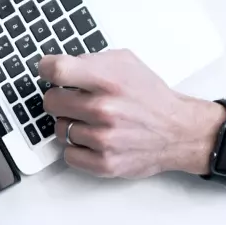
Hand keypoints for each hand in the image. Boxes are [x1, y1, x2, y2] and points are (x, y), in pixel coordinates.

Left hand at [39, 50, 225, 178]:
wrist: (179, 131)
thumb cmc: (151, 97)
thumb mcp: (126, 63)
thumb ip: (91, 61)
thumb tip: (59, 65)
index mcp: (108, 79)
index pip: (57, 70)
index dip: (46, 69)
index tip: (47, 71)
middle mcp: (104, 109)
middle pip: (51, 101)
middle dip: (60, 98)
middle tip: (74, 100)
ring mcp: (103, 139)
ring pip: (59, 129)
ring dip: (71, 124)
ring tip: (92, 121)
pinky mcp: (104, 163)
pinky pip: (68, 154)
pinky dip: (77, 148)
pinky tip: (92, 139)